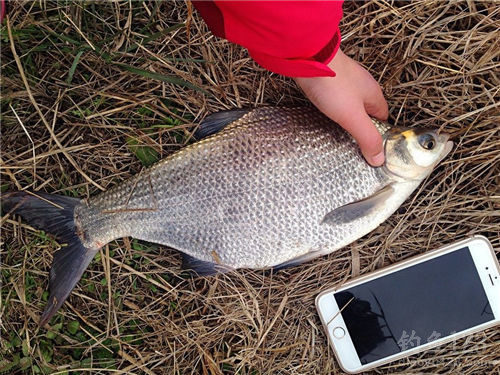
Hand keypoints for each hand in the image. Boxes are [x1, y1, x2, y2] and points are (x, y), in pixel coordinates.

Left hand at [295, 49, 388, 165]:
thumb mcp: (352, 117)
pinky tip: (323, 110)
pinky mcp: (329, 77)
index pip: (383, 118)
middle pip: (366, 110)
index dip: (377, 133)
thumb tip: (380, 159)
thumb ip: (367, 137)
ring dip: (344, 114)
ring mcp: (345, 79)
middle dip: (360, 125)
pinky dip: (331, 105)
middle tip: (349, 141)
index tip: (368, 147)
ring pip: (350, 102)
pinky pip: (334, 95)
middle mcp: (363, 84)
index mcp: (374, 94)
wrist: (309, 57)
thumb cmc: (333, 85)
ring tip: (334, 129)